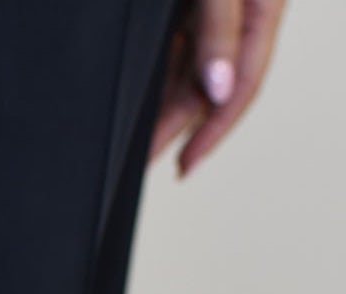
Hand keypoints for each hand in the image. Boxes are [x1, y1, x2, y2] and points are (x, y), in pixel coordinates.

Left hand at [149, 0, 288, 176]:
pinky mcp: (192, 2)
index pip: (243, 87)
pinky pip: (179, 47)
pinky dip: (162, 74)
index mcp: (263, 10)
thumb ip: (220, 31)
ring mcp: (216, 10)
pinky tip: (147, 97)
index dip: (212, 132)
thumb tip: (218, 87)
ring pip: (191, 71)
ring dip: (166, 106)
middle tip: (149, 160)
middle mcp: (241, 16)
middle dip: (176, 128)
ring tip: (142, 137)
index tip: (187, 165)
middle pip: (210, 88)